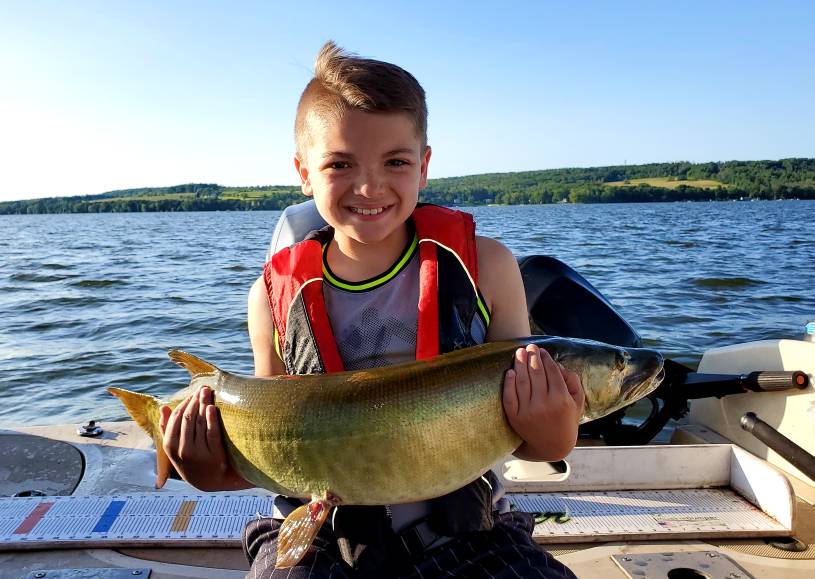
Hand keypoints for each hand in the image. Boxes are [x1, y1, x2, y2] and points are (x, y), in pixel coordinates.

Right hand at [160, 386, 250, 490]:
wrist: (209, 481)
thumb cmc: (190, 459)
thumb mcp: (174, 448)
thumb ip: (167, 428)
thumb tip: (163, 406)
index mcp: (170, 446)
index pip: (175, 417)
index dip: (185, 402)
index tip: (193, 393)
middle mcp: (182, 449)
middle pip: (188, 417)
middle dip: (195, 400)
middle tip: (203, 388)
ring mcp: (198, 452)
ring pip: (200, 423)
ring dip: (204, 404)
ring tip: (208, 392)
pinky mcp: (214, 454)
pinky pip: (212, 433)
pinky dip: (211, 418)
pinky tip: (212, 407)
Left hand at [502, 344, 585, 460]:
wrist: (552, 446)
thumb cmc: (566, 420)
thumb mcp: (577, 402)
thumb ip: (572, 381)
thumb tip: (556, 364)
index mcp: (561, 399)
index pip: (551, 372)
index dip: (545, 358)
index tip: (542, 351)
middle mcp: (544, 404)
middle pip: (536, 373)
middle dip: (532, 357)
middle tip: (529, 347)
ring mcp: (528, 411)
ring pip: (522, 381)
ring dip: (519, 364)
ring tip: (519, 353)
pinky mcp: (515, 417)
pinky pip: (510, 396)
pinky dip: (508, 383)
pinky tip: (510, 372)